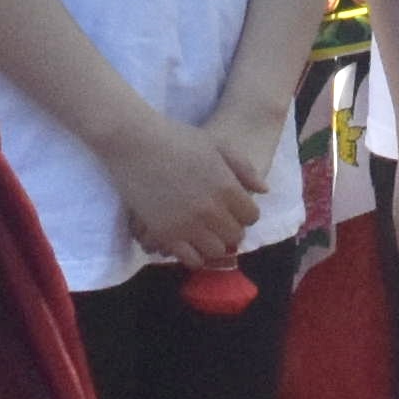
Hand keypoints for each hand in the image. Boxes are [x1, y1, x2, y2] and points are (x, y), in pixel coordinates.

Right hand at [104, 100, 271, 271]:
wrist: (134, 143)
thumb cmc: (177, 138)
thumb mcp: (217, 146)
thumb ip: (244, 169)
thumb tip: (264, 190)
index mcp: (226, 187)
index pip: (251, 216)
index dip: (245, 212)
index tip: (235, 208)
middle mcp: (211, 211)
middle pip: (235, 236)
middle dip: (231, 228)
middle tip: (220, 220)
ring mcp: (188, 225)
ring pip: (216, 252)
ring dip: (214, 243)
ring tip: (205, 232)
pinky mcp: (165, 235)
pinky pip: (190, 259)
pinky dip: (194, 255)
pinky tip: (190, 242)